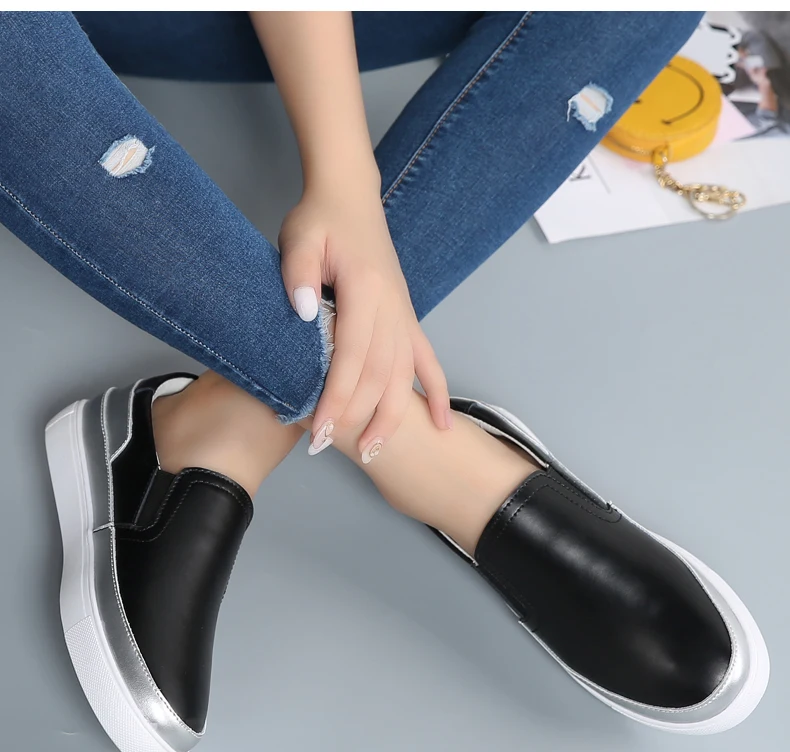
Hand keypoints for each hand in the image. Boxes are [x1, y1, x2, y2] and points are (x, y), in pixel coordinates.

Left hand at [279, 177, 451, 459]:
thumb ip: (300, 274)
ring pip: (404, 375)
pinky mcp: (407, 318)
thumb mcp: (299, 239)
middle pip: (379, 374)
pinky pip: (428, 360)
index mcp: (366, 290)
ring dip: (392, 416)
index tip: (320, 429)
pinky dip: (435, 392)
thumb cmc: (321, 219)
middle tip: (332, 448)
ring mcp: (404, 314)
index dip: (336, 397)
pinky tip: (439, 424)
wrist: (350, 197)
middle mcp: (392, 307)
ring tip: (375, 451)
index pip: (351, 356)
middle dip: (357, 416)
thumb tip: (303, 312)